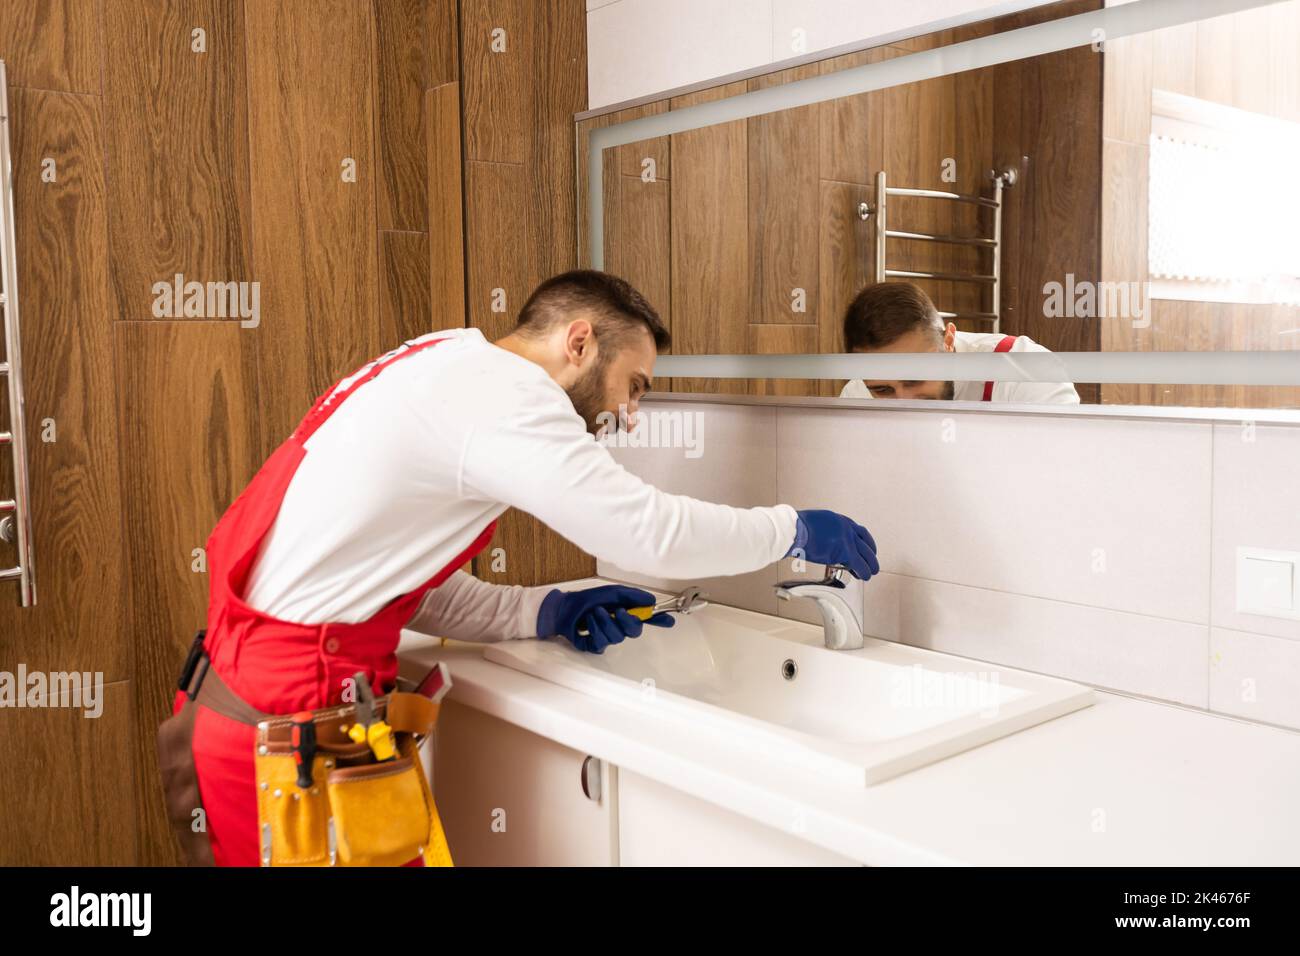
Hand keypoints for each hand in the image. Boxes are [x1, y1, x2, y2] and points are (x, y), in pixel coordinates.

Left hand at [536, 585, 675, 653]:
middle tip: (618, 611)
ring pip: (618, 637)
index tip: (668, 620)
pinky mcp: (596, 646)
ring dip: (605, 622)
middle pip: (635, 631)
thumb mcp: (610, 592)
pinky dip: (594, 630)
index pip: (646, 617)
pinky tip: (587, 623)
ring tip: (594, 613)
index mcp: (625, 611)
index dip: (658, 620)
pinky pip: (603, 643)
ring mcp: (608, 636)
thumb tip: (650, 600)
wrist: (562, 609)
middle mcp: (619, 625)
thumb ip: (631, 596)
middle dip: (627, 621)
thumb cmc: (585, 600)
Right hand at [786, 509, 879, 580]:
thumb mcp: (817, 524)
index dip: (866, 543)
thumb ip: (828, 533)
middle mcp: (847, 527)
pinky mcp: (845, 551)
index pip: (859, 532)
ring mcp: (847, 538)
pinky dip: (863, 571)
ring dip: (870, 565)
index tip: (867, 549)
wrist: (794, 529)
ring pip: (865, 554)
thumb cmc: (797, 528)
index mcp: (840, 520)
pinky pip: (859, 564)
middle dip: (871, 555)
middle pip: (865, 544)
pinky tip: (864, 576)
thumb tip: (828, 544)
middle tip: (872, 562)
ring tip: (870, 572)